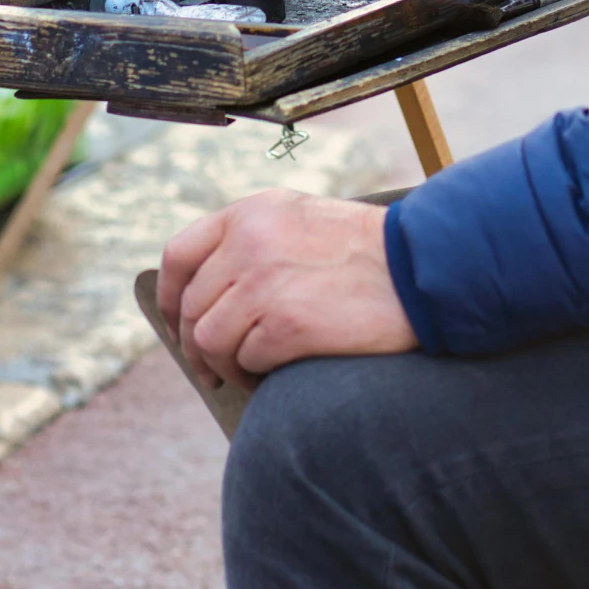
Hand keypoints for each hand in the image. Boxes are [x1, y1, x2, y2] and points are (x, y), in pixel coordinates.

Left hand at [157, 190, 415, 389]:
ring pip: (209, 339)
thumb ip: (252, 242)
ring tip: (251, 372)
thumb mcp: (300, 221)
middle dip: (196, 346)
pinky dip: (256, 375)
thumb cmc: (366, 253)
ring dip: (226, 365)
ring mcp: (264, 282)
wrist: (421, 268)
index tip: (176, 324)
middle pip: (191, 307)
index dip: (167, 297)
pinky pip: (245, 360)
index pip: (178, 255)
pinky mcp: (286, 324)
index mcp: (250, 213)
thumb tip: (205, 294)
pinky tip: (278, 372)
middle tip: (214, 371)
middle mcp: (249, 242)